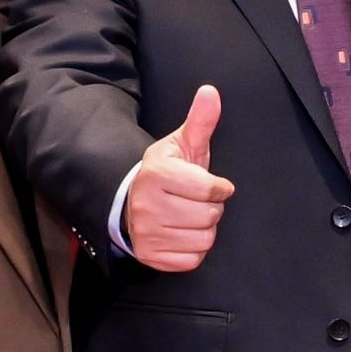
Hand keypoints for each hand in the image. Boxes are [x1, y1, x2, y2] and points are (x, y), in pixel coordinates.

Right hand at [120, 84, 232, 272]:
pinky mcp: (150, 256)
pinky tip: (180, 233)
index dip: (218, 188)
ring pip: (204, 239)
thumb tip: (210, 92)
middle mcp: (147, 205)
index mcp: (157, 174)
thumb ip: (201, 121)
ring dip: (203, 229)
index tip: (208, 185)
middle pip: (210, 216)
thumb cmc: (166, 173)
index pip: (212, 190)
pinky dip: (193, 249)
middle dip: (210, 209)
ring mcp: (146, 233)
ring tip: (186, 215)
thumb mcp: (183, 144)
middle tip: (193, 201)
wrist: (132, 203)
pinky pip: (193, 260)